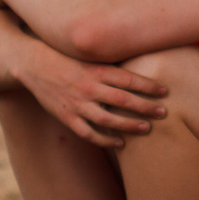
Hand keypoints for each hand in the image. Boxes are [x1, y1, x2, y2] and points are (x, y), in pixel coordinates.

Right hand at [21, 44, 165, 148]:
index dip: (149, 85)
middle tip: (164, 112)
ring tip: (147, 128)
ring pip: (108, 119)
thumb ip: (109, 65)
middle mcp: (88, 87)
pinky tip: (120, 143)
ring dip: (130, 125)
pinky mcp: (67, 117)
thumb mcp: (88, 56)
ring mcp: (77, 104)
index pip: (128, 79)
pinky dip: (106, 140)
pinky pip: (89, 133)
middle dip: (146, 107)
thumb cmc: (66, 59)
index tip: (165, 91)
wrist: (34, 64)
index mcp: (95, 69)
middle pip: (123, 100)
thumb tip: (139, 67)